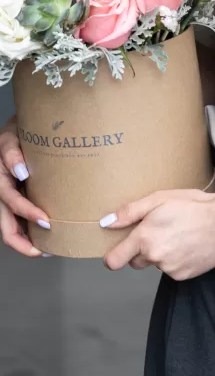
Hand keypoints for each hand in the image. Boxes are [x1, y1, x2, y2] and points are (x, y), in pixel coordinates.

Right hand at [0, 116, 50, 256]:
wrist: (22, 124)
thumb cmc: (18, 131)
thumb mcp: (11, 136)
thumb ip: (11, 152)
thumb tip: (20, 172)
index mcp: (1, 180)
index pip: (11, 204)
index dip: (27, 214)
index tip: (46, 221)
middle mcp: (3, 192)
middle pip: (6, 228)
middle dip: (24, 244)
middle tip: (46, 250)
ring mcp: (11, 197)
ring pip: (12, 229)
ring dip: (28, 243)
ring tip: (50, 249)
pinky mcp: (20, 197)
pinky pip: (21, 221)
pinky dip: (32, 232)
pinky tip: (50, 235)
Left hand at [102, 189, 214, 279]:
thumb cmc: (194, 206)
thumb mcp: (161, 198)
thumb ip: (130, 212)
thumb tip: (107, 223)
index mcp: (144, 238)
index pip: (113, 261)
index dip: (113, 257)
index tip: (119, 251)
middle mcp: (154, 256)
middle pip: (136, 261)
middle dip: (143, 250)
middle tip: (161, 232)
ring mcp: (169, 268)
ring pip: (156, 264)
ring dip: (162, 254)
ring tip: (180, 235)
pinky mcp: (183, 275)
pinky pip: (172, 270)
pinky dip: (177, 260)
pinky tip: (189, 245)